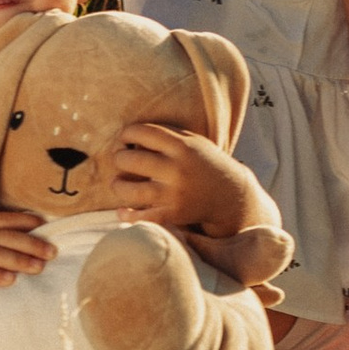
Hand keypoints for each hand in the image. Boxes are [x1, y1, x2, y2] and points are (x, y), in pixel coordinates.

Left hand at [105, 121, 256, 235]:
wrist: (231, 195)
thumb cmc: (205, 164)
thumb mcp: (193, 141)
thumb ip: (166, 135)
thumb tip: (130, 134)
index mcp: (182, 146)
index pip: (141, 132)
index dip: (126, 133)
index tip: (124, 138)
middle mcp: (177, 169)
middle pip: (130, 160)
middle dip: (119, 158)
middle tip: (121, 160)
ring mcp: (174, 194)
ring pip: (130, 190)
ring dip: (117, 185)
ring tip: (119, 183)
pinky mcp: (174, 215)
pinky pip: (141, 217)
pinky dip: (126, 215)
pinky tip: (123, 210)